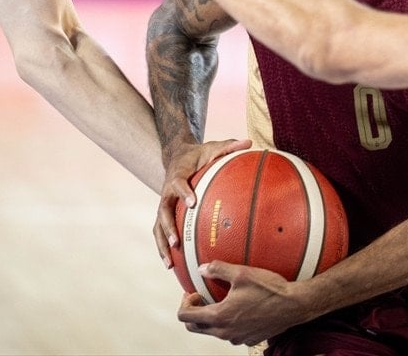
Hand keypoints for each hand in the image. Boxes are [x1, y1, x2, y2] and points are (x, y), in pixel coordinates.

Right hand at [154, 139, 251, 264]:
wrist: (178, 156)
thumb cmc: (199, 154)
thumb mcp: (212, 147)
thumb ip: (228, 146)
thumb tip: (249, 142)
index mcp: (177, 175)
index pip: (178, 184)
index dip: (184, 192)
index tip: (192, 202)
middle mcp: (167, 191)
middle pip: (163, 210)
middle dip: (168, 227)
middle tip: (177, 241)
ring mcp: (164, 204)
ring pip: (158, 226)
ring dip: (162, 244)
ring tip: (170, 262)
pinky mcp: (164, 214)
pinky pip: (160, 232)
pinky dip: (163, 248)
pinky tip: (171, 265)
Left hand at [177, 262, 305, 346]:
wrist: (294, 305)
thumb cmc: (270, 290)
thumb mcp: (242, 273)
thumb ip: (218, 269)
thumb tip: (202, 268)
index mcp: (219, 316)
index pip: (186, 317)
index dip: (185, 303)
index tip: (195, 292)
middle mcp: (225, 332)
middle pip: (195, 328)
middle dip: (193, 312)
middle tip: (202, 296)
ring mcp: (236, 338)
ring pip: (212, 332)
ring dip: (210, 317)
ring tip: (221, 300)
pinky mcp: (248, 339)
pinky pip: (229, 333)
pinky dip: (227, 322)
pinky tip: (238, 307)